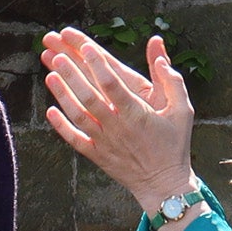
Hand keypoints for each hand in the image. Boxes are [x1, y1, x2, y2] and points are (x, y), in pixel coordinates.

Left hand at [40, 29, 197, 214]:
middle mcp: (117, 126)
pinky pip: (75, 140)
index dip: (98, 64)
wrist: (164, 184)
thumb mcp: (182, 111)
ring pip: (79, 116)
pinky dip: (61, 127)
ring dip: (63, 95)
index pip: (113, 84)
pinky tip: (50, 111)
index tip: (86, 46)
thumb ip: (172, 82)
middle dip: (72, 74)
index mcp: (137, 113)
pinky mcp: (97, 155)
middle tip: (57, 54)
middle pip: (89, 97)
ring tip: (50, 75)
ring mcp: (105, 142)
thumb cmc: (174, 143)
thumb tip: (161, 58)